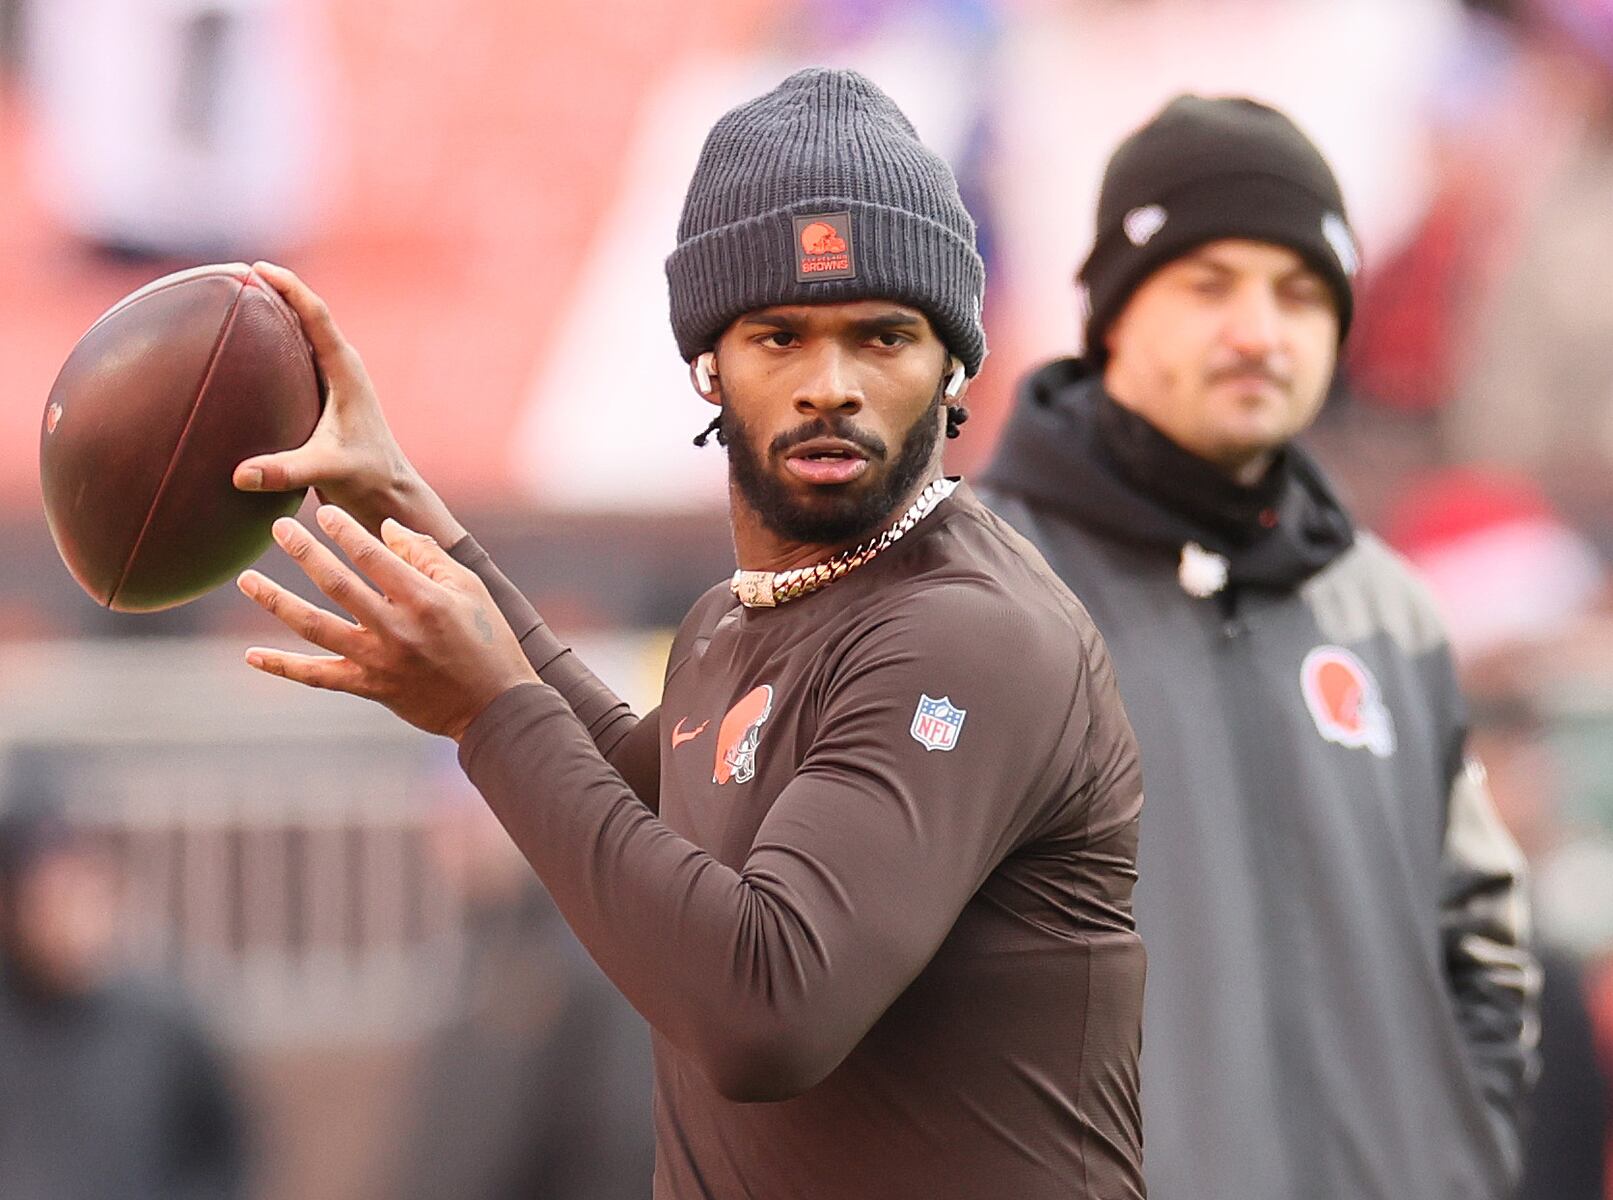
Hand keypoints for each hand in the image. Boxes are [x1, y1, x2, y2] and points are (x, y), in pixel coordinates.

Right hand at [232, 263, 465, 544]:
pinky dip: (273, 343)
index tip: (258, 268)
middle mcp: (342, 367)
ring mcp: (334, 379)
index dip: (290, 288)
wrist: (388, 491)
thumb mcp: (326, 471)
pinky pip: (297, 356)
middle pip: (307, 315)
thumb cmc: (366, 478)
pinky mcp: (325, 393)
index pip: (317, 316)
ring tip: (235, 296)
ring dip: (275, 313)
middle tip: (234, 272)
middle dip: (276, 290)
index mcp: (346, 371)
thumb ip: (285, 471)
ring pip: (303, 334)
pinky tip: (244, 347)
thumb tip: (240, 475)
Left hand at [238, 505, 537, 740]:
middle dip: (303, 551)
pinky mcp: (368, 687)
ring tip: (247, 580)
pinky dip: (283, 666)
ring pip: (315, 627)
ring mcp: (377, 661)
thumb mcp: (469, 588)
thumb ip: (427, 555)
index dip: (343, 530)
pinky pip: (317, 677)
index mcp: (422, 599)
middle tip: (278, 528)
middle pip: (336, 583)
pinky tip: (252, 655)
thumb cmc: (487, 639)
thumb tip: (386, 529)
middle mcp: (395, 628)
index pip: (372, 555)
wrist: (493, 705)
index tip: (322, 512)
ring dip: (276, 601)